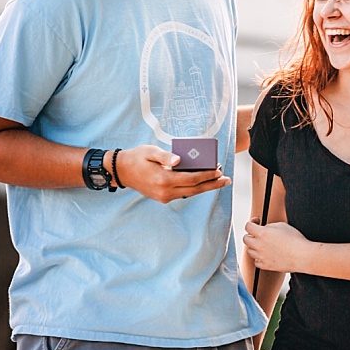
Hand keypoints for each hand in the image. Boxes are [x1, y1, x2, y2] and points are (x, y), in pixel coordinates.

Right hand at [115, 145, 229, 203]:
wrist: (122, 171)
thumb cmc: (138, 157)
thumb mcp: (150, 151)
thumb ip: (166, 156)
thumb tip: (179, 160)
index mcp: (163, 180)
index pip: (191, 179)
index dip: (207, 175)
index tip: (219, 170)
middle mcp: (165, 192)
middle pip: (195, 190)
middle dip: (213, 185)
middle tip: (228, 180)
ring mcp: (164, 197)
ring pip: (190, 193)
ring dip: (205, 187)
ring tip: (220, 181)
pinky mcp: (163, 198)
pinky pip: (183, 194)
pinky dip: (195, 188)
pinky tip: (204, 182)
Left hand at [243, 219, 309, 272]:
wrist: (302, 255)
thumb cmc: (295, 240)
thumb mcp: (282, 225)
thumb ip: (269, 226)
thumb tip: (265, 228)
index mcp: (262, 233)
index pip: (248, 226)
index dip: (252, 222)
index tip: (256, 222)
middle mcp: (259, 245)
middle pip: (246, 239)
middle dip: (251, 235)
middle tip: (258, 234)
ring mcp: (261, 256)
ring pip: (250, 251)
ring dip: (254, 247)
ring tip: (263, 245)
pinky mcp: (266, 266)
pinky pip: (256, 262)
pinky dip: (259, 258)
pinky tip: (265, 255)